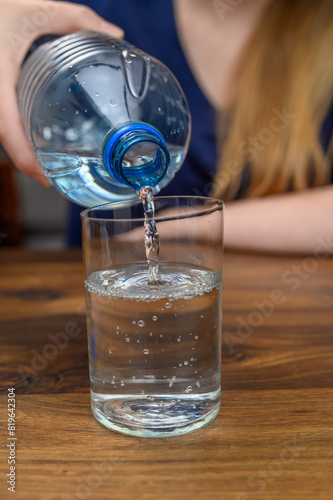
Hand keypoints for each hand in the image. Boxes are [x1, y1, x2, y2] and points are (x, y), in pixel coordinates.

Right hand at [0, 0, 123, 185]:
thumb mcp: (32, 10)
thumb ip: (73, 18)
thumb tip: (115, 34)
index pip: (8, 132)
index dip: (26, 161)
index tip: (46, 178)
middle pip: (7, 141)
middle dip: (30, 163)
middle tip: (57, 175)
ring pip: (3, 133)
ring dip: (24, 151)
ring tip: (50, 162)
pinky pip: (2, 122)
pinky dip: (17, 135)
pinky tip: (35, 135)